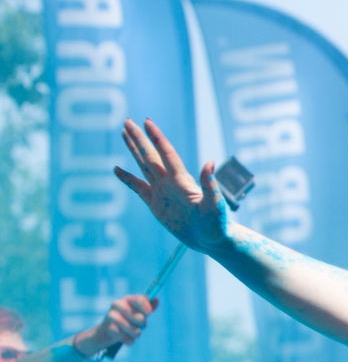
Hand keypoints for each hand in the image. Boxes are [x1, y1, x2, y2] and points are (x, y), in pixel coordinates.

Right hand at [73, 294, 158, 356]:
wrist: (106, 332)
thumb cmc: (126, 320)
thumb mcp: (138, 313)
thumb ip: (148, 307)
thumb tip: (156, 299)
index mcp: (127, 300)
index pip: (139, 299)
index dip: (146, 307)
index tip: (149, 313)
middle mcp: (117, 305)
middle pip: (139, 317)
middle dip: (141, 324)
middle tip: (140, 326)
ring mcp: (111, 315)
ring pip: (133, 329)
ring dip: (135, 334)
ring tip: (133, 333)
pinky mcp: (107, 328)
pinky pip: (126, 338)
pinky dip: (128, 340)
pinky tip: (123, 338)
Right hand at [114, 119, 230, 253]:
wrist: (212, 240)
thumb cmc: (217, 223)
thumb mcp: (215, 204)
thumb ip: (210, 184)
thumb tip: (210, 162)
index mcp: (182, 181)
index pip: (167, 154)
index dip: (157, 138)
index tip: (147, 122)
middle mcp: (170, 183)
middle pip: (151, 156)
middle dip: (140, 139)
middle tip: (128, 121)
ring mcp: (162, 192)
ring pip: (144, 166)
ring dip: (134, 150)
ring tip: (124, 134)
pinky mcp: (155, 205)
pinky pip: (138, 188)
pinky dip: (127, 179)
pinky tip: (117, 169)